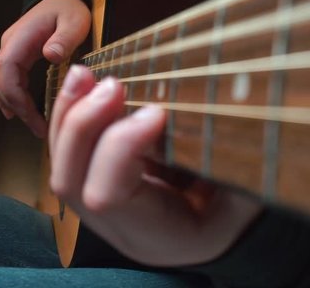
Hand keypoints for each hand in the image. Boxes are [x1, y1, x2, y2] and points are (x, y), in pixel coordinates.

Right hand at [0, 0, 90, 137]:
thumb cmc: (68, 8)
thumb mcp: (74, 20)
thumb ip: (64, 38)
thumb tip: (50, 56)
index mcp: (20, 39)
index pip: (6, 73)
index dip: (17, 99)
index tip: (35, 118)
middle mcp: (9, 46)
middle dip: (17, 108)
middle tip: (39, 130)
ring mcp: (10, 50)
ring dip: (12, 105)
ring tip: (34, 126)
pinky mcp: (17, 56)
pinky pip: (7, 80)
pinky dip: (11, 97)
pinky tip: (21, 113)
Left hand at [48, 65, 261, 266]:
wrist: (219, 234)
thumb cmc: (236, 214)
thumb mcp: (247, 195)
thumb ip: (237, 161)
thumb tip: (240, 107)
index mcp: (155, 234)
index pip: (109, 196)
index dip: (122, 147)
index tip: (157, 112)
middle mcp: (118, 227)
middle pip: (73, 183)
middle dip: (85, 127)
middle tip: (113, 85)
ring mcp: (101, 209)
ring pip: (63, 167)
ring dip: (70, 116)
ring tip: (87, 75)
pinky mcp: (96, 183)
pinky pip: (68, 154)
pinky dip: (69, 116)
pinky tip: (83, 83)